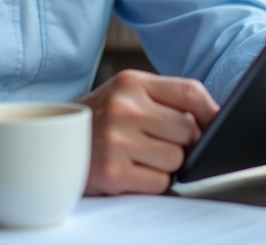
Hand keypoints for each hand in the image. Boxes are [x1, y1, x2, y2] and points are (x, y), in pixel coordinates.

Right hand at [79, 70, 218, 194]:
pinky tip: (131, 171)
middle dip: (183, 142)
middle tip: (161, 143)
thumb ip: (164, 100)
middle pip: (188, 130)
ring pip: (177, 159)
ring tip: (141, 157)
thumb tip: (214, 120)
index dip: (211, 111)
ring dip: (167, 164)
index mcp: (131, 83)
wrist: (48, 146)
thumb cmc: (97, 121)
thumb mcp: (125, 96)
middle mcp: (124, 108)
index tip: (217, 124)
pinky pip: (160, 182)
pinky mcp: (113, 173)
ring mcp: (117, 140)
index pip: (190, 92)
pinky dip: (152, 182)